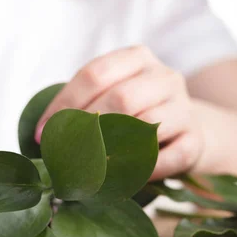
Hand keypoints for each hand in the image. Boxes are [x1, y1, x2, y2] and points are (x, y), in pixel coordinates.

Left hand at [35, 45, 203, 179]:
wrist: (187, 128)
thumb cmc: (133, 113)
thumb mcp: (109, 96)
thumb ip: (80, 106)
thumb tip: (41, 137)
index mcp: (136, 58)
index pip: (93, 75)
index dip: (63, 106)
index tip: (40, 135)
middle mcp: (164, 77)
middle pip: (120, 99)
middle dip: (85, 129)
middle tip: (62, 153)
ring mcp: (185, 107)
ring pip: (144, 127)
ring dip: (111, 151)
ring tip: (85, 168)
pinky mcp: (196, 139)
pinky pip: (168, 157)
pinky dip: (141, 170)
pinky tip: (120, 178)